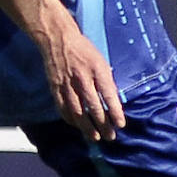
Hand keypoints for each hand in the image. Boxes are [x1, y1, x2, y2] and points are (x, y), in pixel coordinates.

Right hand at [39, 22, 124, 142]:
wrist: (58, 39)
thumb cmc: (84, 49)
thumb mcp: (101, 60)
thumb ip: (106, 80)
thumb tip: (113, 101)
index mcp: (97, 70)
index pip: (108, 95)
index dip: (115, 112)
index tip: (121, 124)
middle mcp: (82, 78)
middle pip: (93, 107)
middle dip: (103, 124)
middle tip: (110, 136)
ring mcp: (67, 84)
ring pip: (77, 111)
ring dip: (86, 127)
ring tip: (94, 137)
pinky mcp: (55, 87)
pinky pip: (63, 107)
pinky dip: (70, 119)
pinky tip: (77, 125)